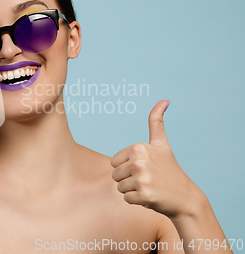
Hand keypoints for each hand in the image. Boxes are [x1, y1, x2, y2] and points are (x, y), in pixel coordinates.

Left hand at [111, 100, 202, 217]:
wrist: (186, 197)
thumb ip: (156, 122)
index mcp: (138, 148)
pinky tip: (152, 196)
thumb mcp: (162, 144)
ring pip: (120, 187)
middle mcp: (139, 161)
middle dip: (129, 180)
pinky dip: (137, 201)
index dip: (127, 168)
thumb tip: (164, 100)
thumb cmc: (170, 170)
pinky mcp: (143, 194)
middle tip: (148, 180)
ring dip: (132, 190)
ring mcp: (141, 178)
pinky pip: (126, 198)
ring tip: (150, 187)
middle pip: (115, 175)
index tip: (145, 168)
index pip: (114, 162)